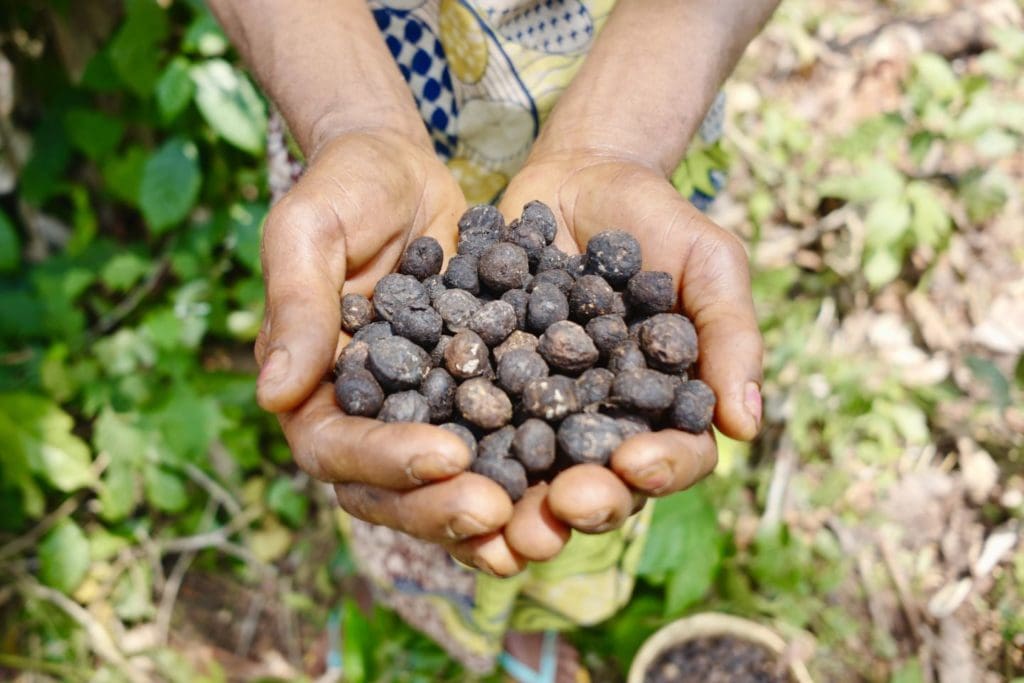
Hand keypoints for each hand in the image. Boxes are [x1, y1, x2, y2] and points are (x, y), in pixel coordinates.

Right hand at [255, 130, 514, 548]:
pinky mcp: (469, 397)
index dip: (385, 459)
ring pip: (444, 484)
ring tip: (541, 522)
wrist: (400, 167)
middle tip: (498, 512)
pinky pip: (494, 444)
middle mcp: (363, 414)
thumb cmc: (343, 188)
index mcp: (311, 387)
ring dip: (487, 511)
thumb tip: (272, 397)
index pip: (334, 447)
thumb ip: (296, 307)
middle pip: (390, 487)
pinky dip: (527, 470)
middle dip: (440, 505)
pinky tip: (573, 479)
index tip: (445, 454)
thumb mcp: (310, 231)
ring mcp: (417, 411)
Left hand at [463, 151, 762, 573]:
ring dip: (512, 497)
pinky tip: (432, 450)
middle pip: (598, 482)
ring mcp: (538, 410)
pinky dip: (451, 438)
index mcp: (662, 410)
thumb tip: (748, 427)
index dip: (659, 469)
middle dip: (582, 501)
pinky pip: (466, 419)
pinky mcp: (483, 386)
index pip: (674, 457)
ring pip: (529, 471)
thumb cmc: (658, 220)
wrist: (578, 177)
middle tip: (560, 507)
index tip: (634, 463)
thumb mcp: (707, 263)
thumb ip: (729, 336)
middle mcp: (599, 423)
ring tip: (492, 508)